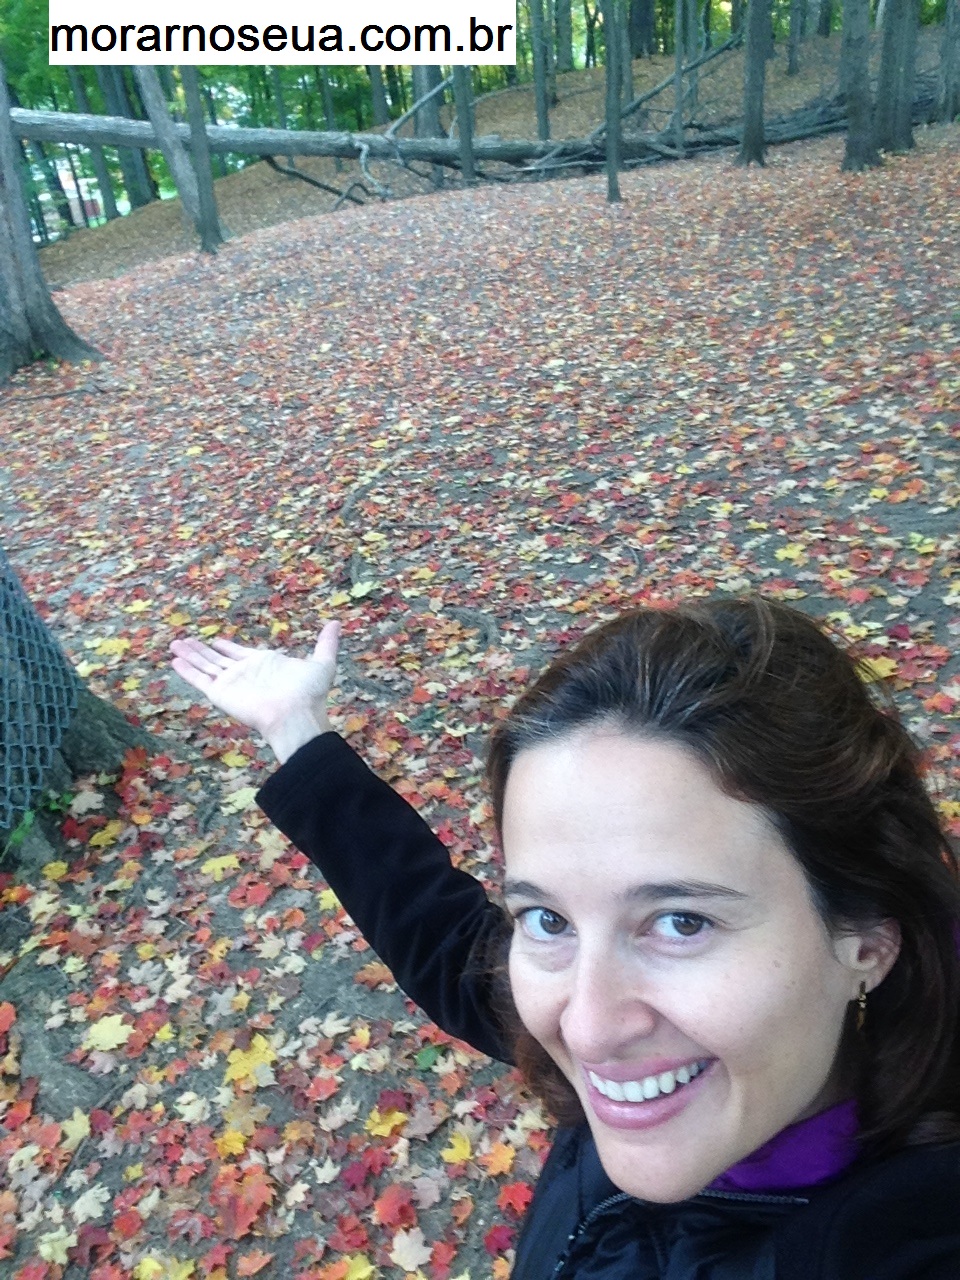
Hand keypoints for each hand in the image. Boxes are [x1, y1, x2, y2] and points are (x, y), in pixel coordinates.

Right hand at [169, 622, 339, 763]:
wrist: (295, 716)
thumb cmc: (309, 692)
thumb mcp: (322, 662)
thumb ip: (326, 643)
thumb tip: (336, 623)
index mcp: (264, 664)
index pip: (239, 654)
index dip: (226, 647)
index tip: (216, 640)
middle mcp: (244, 673)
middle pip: (217, 658)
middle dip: (201, 649)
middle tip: (184, 640)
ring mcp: (231, 683)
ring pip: (205, 665)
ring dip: (189, 655)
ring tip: (174, 644)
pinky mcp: (221, 693)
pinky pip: (200, 679)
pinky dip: (187, 671)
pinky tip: (174, 661)